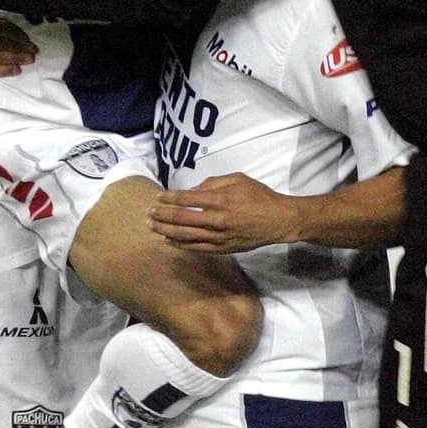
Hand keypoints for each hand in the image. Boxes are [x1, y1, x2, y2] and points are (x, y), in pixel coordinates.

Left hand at [148, 173, 300, 251]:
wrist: (278, 220)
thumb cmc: (259, 196)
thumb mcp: (237, 179)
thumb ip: (212, 182)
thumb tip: (192, 191)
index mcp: (220, 200)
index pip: (187, 199)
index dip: (170, 198)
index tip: (158, 197)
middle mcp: (216, 220)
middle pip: (182, 219)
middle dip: (162, 216)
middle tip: (148, 214)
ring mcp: (219, 237)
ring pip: (186, 236)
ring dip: (166, 231)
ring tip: (152, 227)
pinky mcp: (223, 248)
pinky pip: (197, 248)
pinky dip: (181, 245)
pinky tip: (169, 241)